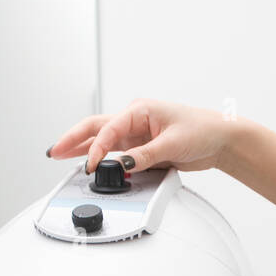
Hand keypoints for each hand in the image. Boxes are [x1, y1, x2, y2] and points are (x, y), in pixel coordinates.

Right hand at [47, 98, 233, 174]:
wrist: (220, 140)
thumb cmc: (203, 129)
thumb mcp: (173, 144)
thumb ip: (146, 156)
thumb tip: (124, 164)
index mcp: (139, 110)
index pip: (108, 129)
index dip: (97, 149)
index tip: (92, 165)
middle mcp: (134, 120)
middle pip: (95, 128)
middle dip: (73, 140)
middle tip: (54, 151)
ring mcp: (136, 135)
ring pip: (101, 140)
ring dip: (81, 148)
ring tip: (60, 155)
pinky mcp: (141, 148)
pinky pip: (115, 153)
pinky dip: (99, 157)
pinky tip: (86, 162)